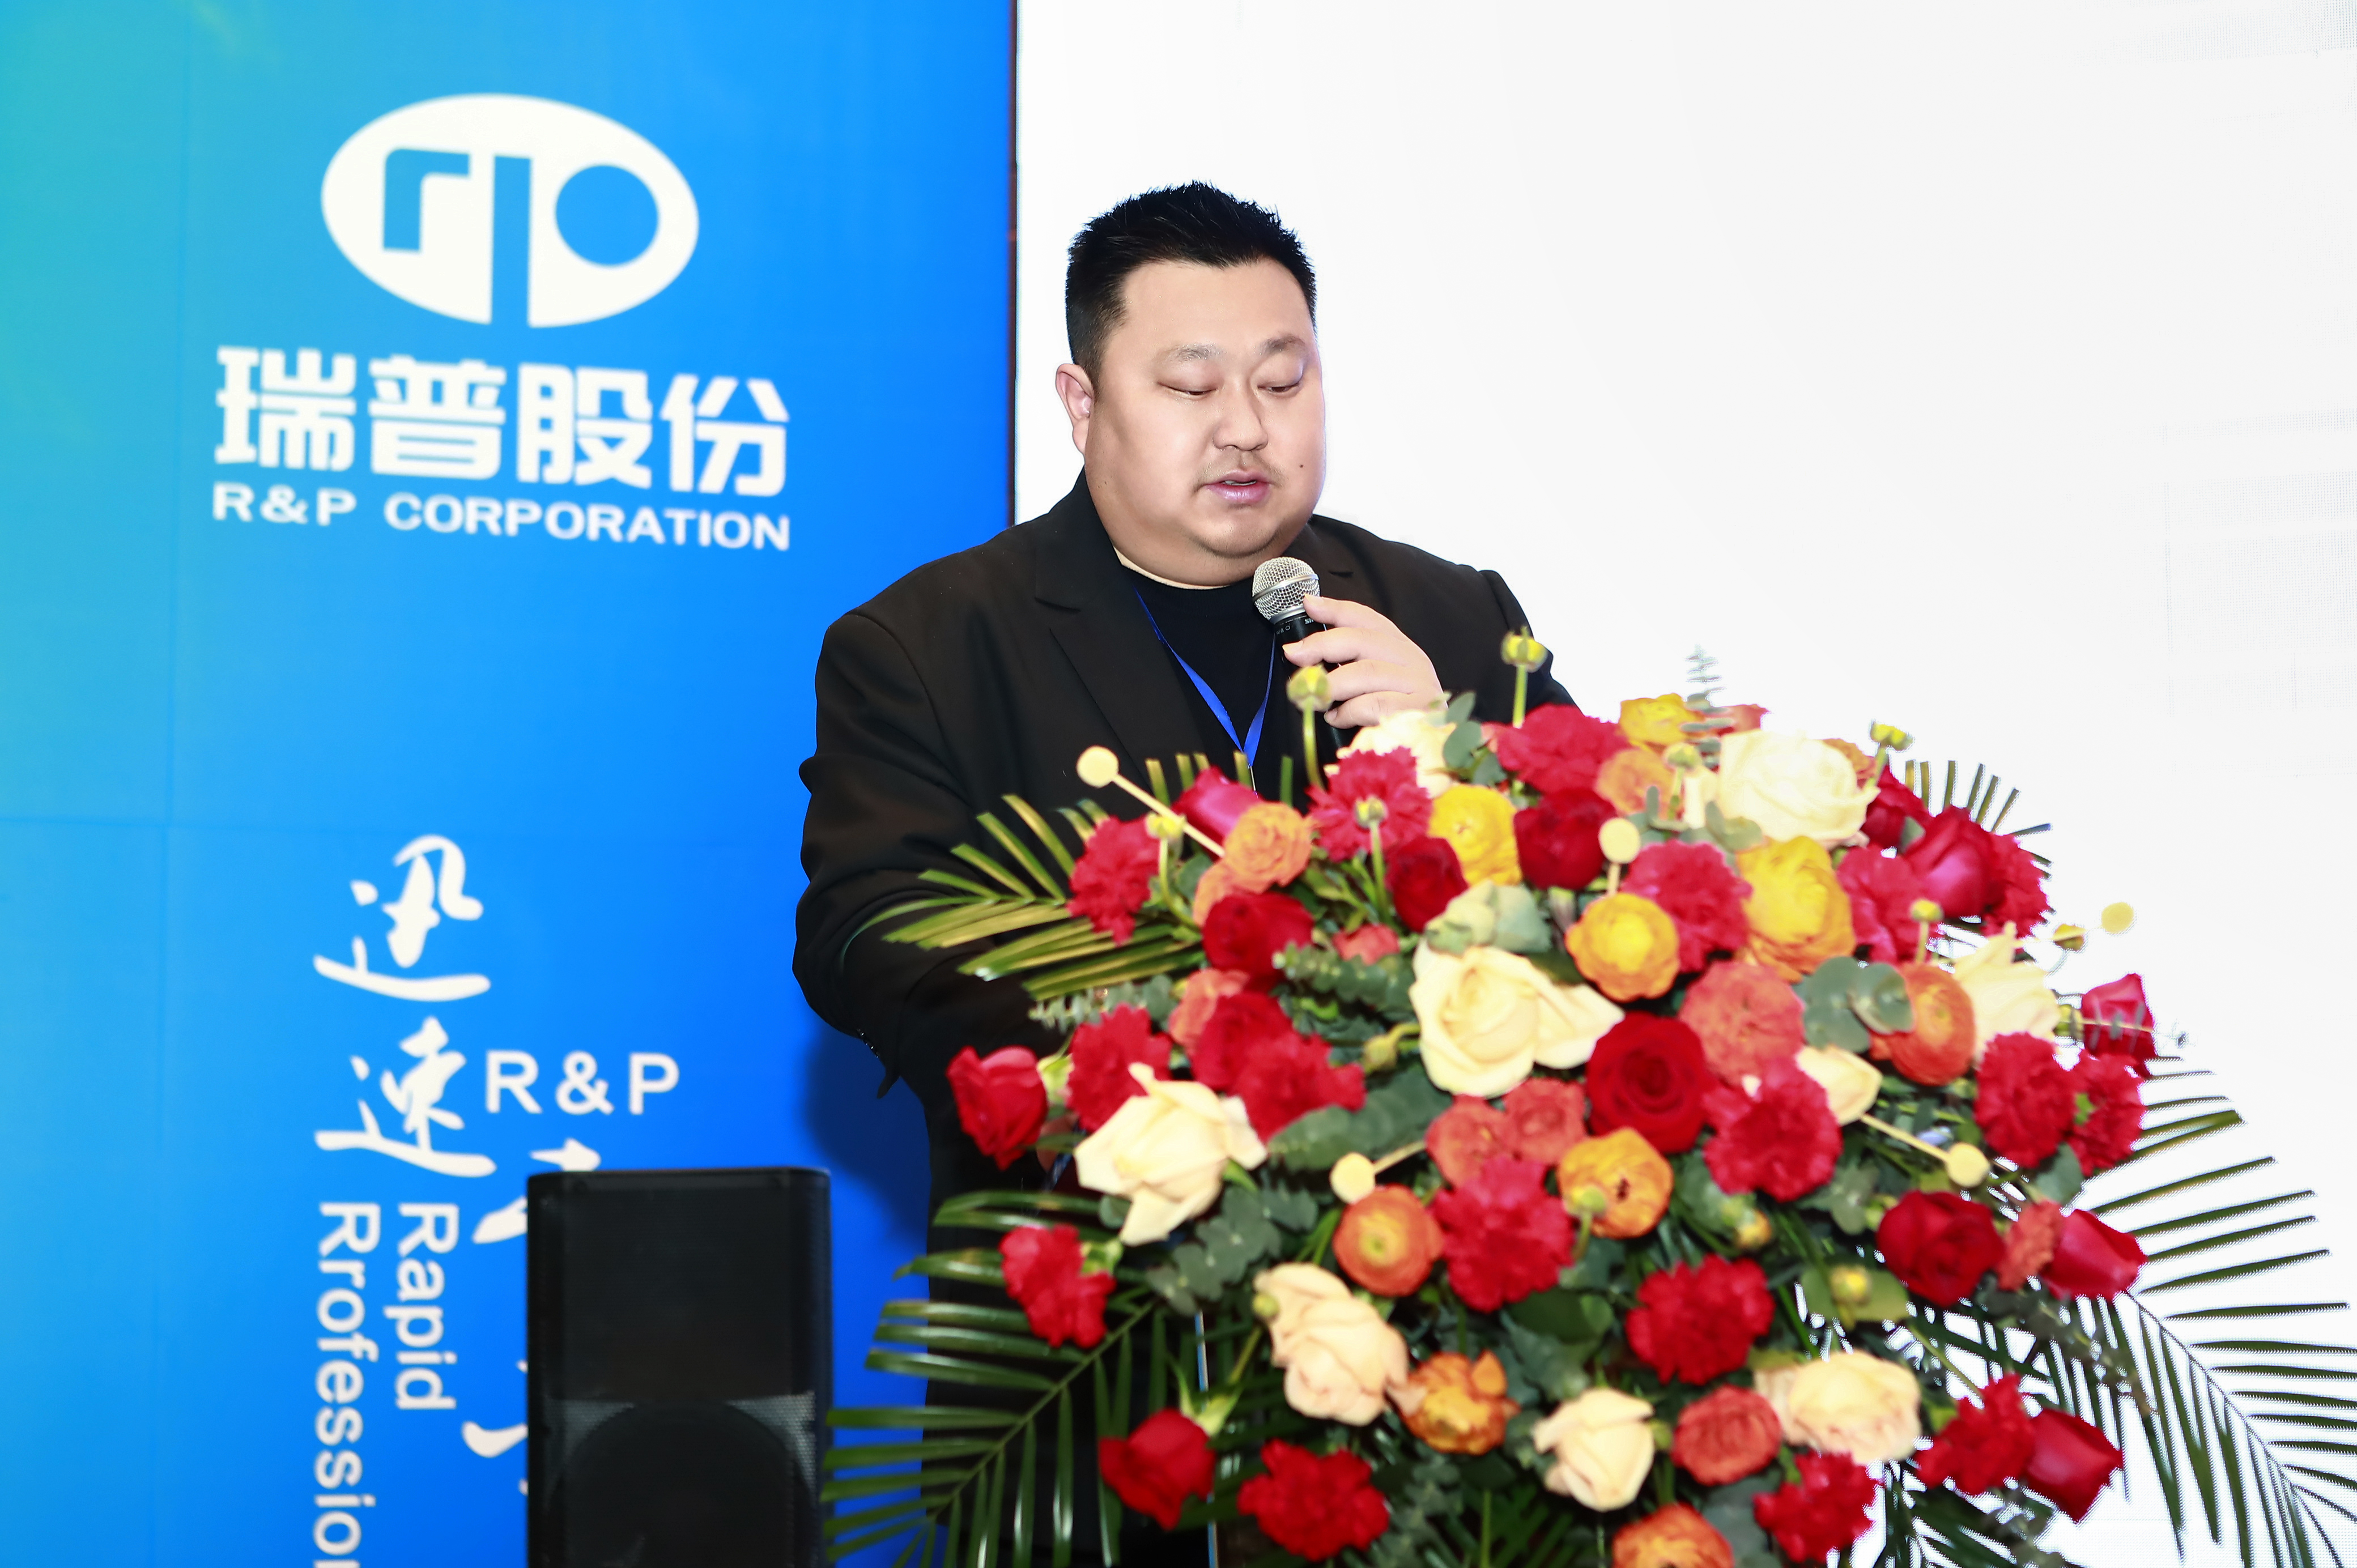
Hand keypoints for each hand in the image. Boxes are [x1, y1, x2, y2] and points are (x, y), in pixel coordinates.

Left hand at [1282, 594, 1444, 727]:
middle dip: (1323, 644)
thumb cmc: (1399, 719)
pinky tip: (1337, 718)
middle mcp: (1413, 661)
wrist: (1438, 750)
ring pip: (1366, 672)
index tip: (1308, 604)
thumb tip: (1302, 652)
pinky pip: (1373, 705)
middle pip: (1363, 640)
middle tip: (1295, 655)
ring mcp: (1418, 685)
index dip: (1337, 609)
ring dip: (1331, 684)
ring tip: (1314, 698)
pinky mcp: (1417, 712)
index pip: (1368, 619)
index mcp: (1401, 649)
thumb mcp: (1376, 685)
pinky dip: (1348, 711)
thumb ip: (1350, 665)